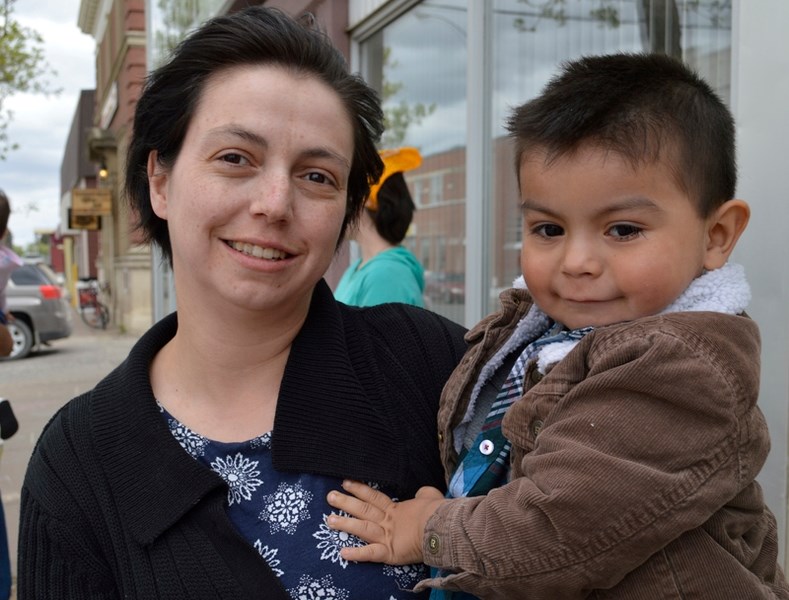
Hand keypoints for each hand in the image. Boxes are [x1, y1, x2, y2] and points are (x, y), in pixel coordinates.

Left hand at [326, 480, 445, 564]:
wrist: (443, 526)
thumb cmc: (438, 512)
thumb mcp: (430, 497)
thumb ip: (422, 495)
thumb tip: (421, 494)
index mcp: (397, 510)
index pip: (374, 497)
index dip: (359, 489)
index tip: (345, 482)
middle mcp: (388, 522)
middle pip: (364, 510)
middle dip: (346, 502)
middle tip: (329, 496)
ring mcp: (387, 537)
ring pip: (362, 528)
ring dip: (345, 524)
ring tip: (328, 520)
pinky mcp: (390, 552)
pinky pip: (371, 554)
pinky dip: (357, 554)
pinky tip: (342, 553)